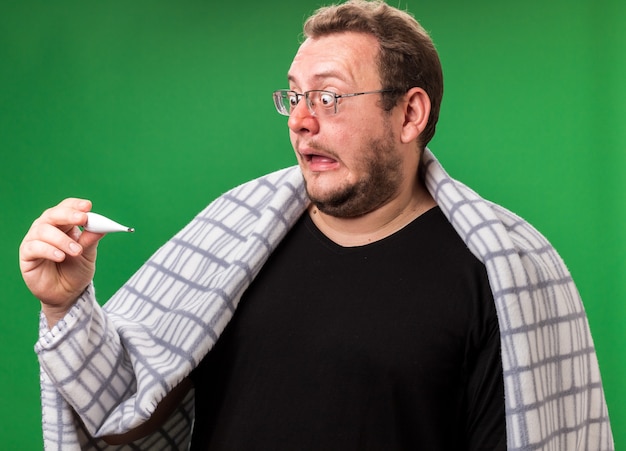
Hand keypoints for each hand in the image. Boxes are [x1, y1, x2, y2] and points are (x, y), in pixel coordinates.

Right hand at [19, 198, 104, 326]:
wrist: (68, 294)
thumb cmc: (76, 270)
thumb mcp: (87, 254)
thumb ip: (91, 239)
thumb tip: (102, 226)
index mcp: (63, 225)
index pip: (66, 208)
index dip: (75, 205)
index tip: (88, 206)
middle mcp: (47, 228)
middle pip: (53, 214)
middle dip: (68, 215)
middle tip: (83, 219)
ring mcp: (35, 240)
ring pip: (43, 230)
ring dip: (62, 239)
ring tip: (76, 250)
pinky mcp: (27, 255)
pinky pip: (34, 247)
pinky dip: (48, 250)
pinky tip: (60, 256)